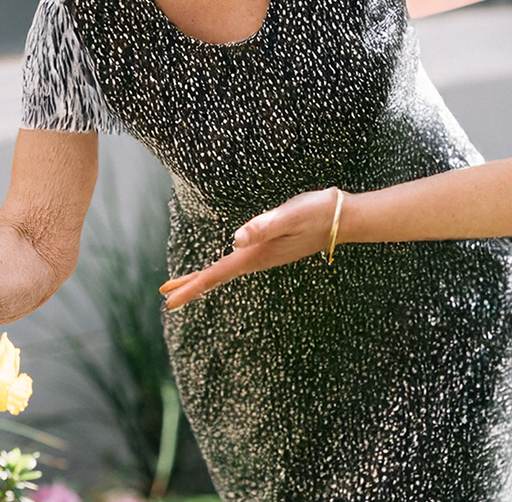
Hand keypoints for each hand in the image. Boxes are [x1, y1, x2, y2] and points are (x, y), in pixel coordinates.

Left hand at [159, 188, 340, 308]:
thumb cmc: (317, 213)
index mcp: (257, 255)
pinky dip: (222, 269)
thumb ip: (263, 226)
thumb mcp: (289, 216)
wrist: (345, 218)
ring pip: (227, 271)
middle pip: (218, 277)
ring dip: (205, 278)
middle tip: (166, 296)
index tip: (167, 299)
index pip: (216, 274)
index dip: (191, 286)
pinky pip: (238, 264)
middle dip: (192, 285)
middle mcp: (259, 259)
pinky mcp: (272, 248)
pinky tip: (224, 265)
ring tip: (185, 283)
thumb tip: (235, 240)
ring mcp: (266, 256)